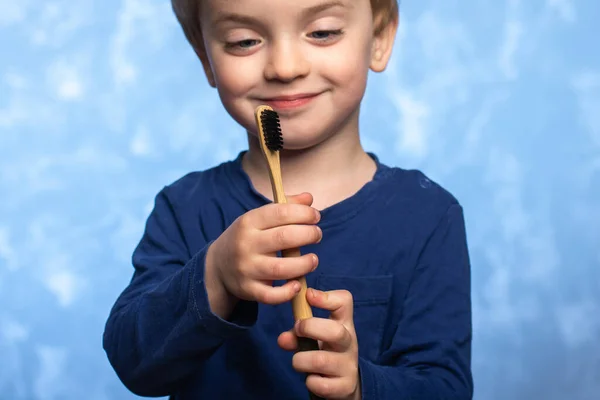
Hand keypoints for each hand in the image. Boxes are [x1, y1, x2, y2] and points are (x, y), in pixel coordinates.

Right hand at [205, 192, 321, 316]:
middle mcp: (246, 244)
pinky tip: (298, 284)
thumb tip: (308, 198)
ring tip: (313, 260)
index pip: (280, 213)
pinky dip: (287, 292)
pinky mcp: (249, 290)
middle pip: (284, 238)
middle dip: (308, 235)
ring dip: (304, 264)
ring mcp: (247, 269)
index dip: (303, 213)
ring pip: (280, 269)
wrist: (217, 266)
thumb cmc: (246, 238)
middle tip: (317, 235)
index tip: (316, 216)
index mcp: (249, 222)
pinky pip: (271, 295)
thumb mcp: (258, 218)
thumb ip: (284, 207)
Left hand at [278, 288, 360, 399]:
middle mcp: (348, 342)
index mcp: (343, 323)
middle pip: (335, 331)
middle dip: (309, 329)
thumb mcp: (315, 338)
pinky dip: (311, 382)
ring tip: (298, 362)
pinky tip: (312, 379)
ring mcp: (348, 365)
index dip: (326, 296)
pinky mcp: (345, 386)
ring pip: (321, 360)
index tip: (308, 295)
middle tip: (297, 331)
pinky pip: (322, 385)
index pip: (344, 301)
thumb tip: (282, 339)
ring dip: (301, 360)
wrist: (345, 382)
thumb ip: (297, 334)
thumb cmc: (326, 352)